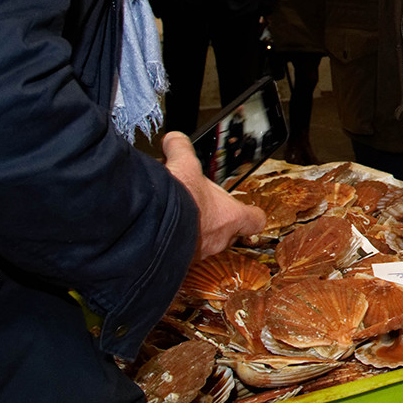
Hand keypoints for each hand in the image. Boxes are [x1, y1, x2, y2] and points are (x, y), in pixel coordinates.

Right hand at [162, 132, 266, 258]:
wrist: (147, 226)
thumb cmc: (176, 199)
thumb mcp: (183, 164)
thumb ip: (182, 149)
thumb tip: (175, 139)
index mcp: (230, 217)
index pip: (255, 220)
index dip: (250, 214)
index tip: (246, 210)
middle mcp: (218, 240)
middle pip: (228, 234)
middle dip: (216, 222)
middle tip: (200, 209)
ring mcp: (198, 255)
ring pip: (203, 246)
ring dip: (193, 233)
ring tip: (176, 217)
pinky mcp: (177, 264)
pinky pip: (180, 256)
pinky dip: (174, 245)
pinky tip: (160, 231)